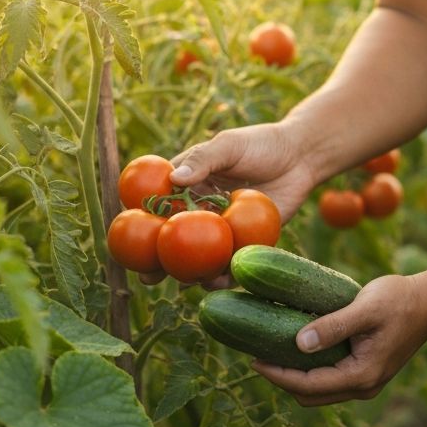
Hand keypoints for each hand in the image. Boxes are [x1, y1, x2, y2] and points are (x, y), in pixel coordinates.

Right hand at [137, 122, 316, 287]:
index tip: (125, 241)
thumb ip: (203, 160)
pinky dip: (225, 273)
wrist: (301, 156)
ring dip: (191, 273)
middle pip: (173, 240)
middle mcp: (200, 210)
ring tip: (188, 282)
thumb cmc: (261, 144)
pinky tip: (220, 280)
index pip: (156, 205)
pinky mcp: (247, 241)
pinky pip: (232, 261)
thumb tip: (173, 179)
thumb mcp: (229, 145)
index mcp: (188, 185)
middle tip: (148, 278)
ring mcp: (222, 228)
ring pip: (200, 257)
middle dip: (157, 261)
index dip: (139, 223)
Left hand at [253, 274, 426, 405]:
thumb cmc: (399, 301)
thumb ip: (333, 327)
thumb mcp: (364, 309)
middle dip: (282, 379)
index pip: (307, 386)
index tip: (253, 360)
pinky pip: (331, 378)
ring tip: (273, 350)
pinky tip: (299, 346)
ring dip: (296, 376)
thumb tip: (298, 343)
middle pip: (310, 396)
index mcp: (361, 376)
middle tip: (258, 354)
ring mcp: (366, 381)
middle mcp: (363, 386)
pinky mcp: (367, 370)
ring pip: (320, 390)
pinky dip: (311, 369)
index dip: (277, 375)